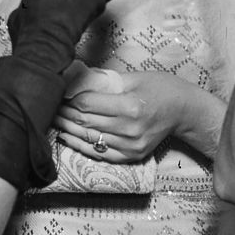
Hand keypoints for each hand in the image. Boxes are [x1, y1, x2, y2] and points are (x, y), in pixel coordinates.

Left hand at [53, 71, 209, 162]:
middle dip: (65, 114)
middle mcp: (130, 129)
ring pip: (89, 139)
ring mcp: (130, 146)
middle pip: (86, 122)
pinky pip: (99, 153)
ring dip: (68, 129)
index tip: (57, 93)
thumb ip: (106, 80)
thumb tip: (77, 79)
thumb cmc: (161, 88)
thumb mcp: (135, 77)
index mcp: (131, 106)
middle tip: (50, 105)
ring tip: (55, 119)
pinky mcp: (131, 157)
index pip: (88, 104)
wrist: (184, 111)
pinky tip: (68, 136)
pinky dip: (81, 145)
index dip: (69, 99)